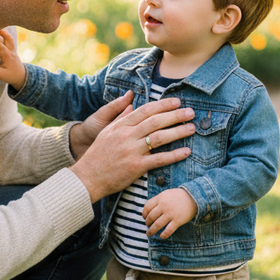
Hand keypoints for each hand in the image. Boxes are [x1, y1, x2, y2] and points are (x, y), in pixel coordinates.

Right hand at [0, 29, 25, 90]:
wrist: (22, 77)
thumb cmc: (12, 76)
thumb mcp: (2, 76)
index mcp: (8, 56)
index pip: (0, 46)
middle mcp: (11, 51)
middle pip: (8, 38)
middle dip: (0, 32)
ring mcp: (12, 50)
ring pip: (8, 38)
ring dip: (2, 32)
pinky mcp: (11, 50)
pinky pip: (8, 40)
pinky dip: (3, 35)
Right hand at [70, 97, 195, 202]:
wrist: (87, 178)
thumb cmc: (97, 155)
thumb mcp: (106, 132)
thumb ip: (120, 118)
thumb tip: (130, 104)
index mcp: (121, 126)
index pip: (146, 110)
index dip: (163, 105)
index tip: (177, 102)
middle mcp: (127, 136)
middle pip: (156, 121)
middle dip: (176, 115)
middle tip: (191, 112)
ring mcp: (132, 151)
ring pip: (160, 138)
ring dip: (179, 132)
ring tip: (192, 128)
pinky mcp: (136, 167)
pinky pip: (159, 159)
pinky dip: (174, 155)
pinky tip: (186, 152)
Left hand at [143, 188, 196, 238]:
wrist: (194, 196)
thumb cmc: (179, 196)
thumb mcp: (166, 194)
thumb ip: (158, 200)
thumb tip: (148, 209)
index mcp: (160, 198)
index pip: (147, 207)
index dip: (144, 214)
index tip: (144, 218)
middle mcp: (164, 206)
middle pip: (151, 217)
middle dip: (147, 223)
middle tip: (147, 226)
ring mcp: (171, 214)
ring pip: (157, 225)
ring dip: (151, 231)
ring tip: (149, 234)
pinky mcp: (178, 221)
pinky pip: (168, 230)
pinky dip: (164, 234)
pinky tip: (161, 236)